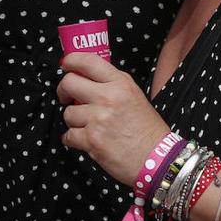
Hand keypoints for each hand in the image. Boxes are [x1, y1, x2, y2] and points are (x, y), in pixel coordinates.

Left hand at [56, 52, 170, 188]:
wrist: (158, 159)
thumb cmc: (147, 130)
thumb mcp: (135, 95)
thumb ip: (112, 83)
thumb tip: (85, 77)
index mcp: (120, 83)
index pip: (87, 61)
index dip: (71, 61)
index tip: (66, 66)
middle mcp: (108, 97)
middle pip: (68, 83)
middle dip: (63, 91)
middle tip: (67, 98)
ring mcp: (98, 119)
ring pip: (67, 113)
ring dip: (74, 121)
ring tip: (89, 126)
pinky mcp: (92, 140)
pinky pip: (68, 135)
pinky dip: (73, 139)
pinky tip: (87, 140)